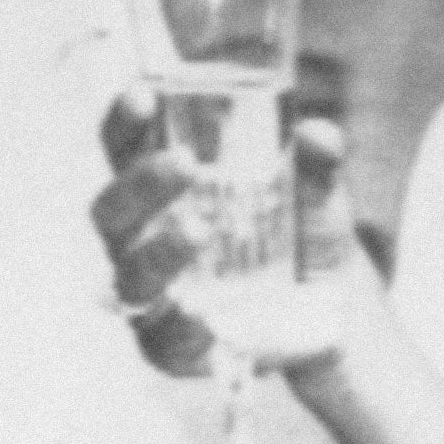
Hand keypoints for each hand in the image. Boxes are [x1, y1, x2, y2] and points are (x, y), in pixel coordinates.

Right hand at [89, 95, 376, 378]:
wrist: (332, 315)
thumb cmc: (302, 236)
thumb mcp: (318, 196)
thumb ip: (317, 166)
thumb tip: (317, 134)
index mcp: (163, 189)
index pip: (121, 150)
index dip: (121, 124)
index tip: (141, 95)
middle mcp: (144, 240)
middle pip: (111, 212)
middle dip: (138, 185)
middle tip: (183, 162)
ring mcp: (155, 297)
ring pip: (129, 277)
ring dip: (157, 253)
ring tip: (199, 231)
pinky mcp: (173, 348)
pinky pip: (161, 341)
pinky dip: (180, 328)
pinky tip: (204, 318)